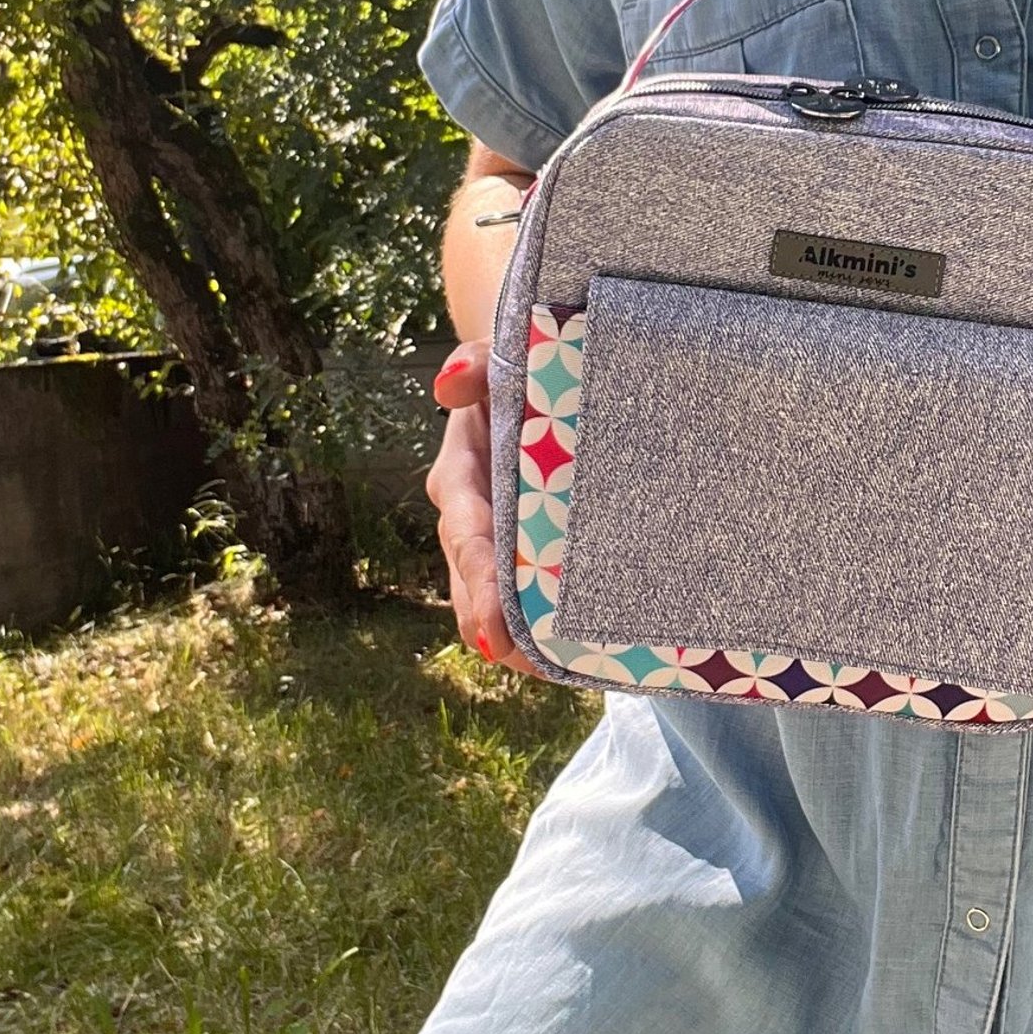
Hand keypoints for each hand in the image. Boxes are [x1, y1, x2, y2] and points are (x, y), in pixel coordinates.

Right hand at [424, 340, 536, 673]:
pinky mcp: (524, 562)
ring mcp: (496, 549)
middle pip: (474, 589)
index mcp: (460, 479)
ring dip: (522, 642)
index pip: (466, 537)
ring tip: (559, 669)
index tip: (494, 630)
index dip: (477, 584)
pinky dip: (546, 636)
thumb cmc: (518, 378)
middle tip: (526, 659)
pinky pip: (526, 608)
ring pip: (496, 609)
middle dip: (495, 626)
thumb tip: (451, 383)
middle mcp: (470, 524)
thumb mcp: (498, 364)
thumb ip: (477, 366)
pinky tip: (580, 656)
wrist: (540, 388)